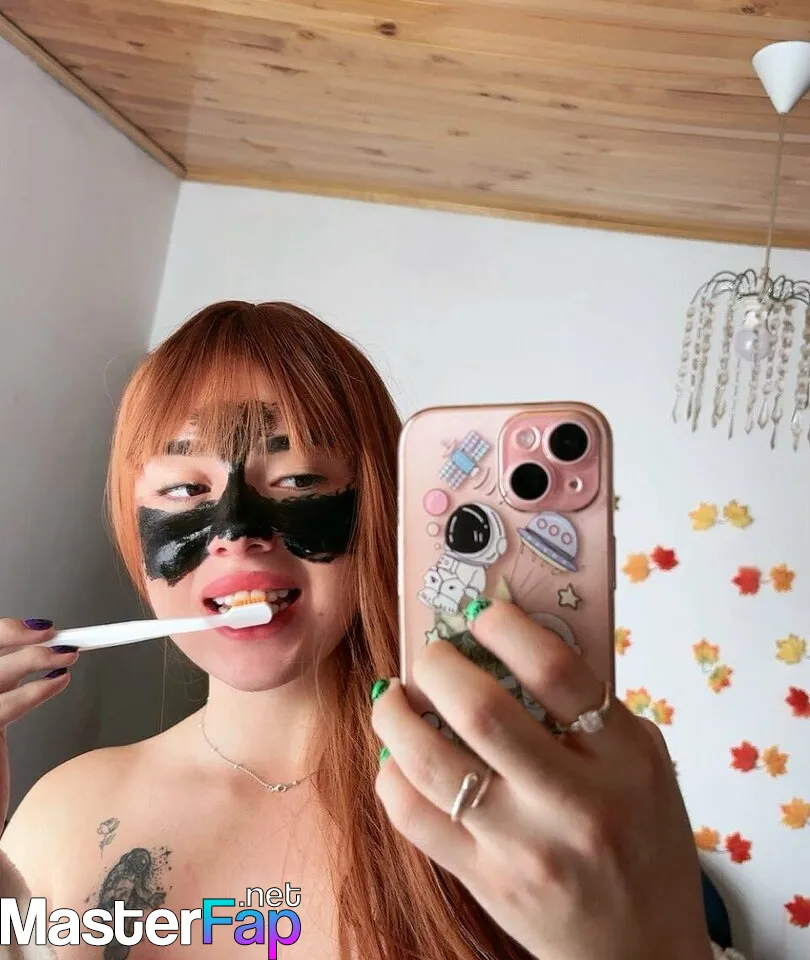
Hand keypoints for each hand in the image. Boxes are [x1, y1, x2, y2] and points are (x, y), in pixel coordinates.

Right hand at [0, 619, 77, 829]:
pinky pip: (2, 708)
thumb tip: (48, 647)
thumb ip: (10, 684)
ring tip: (68, 656)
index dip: (7, 632)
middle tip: (54, 634)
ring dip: (33, 658)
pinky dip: (35, 692)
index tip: (42, 628)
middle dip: (14, 636)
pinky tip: (60, 683)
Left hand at [371, 599, 711, 959]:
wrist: (643, 953)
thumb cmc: (645, 845)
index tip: (483, 614)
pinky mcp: (482, 879)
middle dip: (439, 665)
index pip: (557, 671)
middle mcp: (575, 803)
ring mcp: (522, 847)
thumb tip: (512, 646)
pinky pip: (413, 816)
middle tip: (432, 654)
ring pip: (431, 762)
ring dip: (396, 714)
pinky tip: (399, 756)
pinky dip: (392, 774)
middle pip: (483, 711)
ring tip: (394, 696)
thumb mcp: (646, 765)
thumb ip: (592, 708)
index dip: (507, 627)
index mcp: (625, 760)